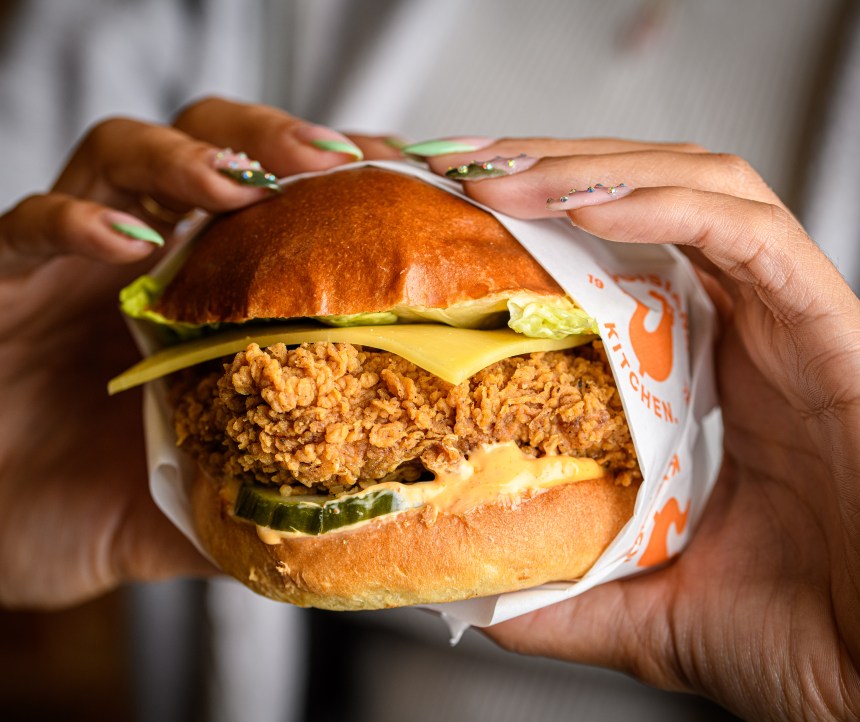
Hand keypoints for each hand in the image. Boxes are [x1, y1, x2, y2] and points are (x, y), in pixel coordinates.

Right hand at [0, 97, 399, 607]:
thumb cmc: (90, 503)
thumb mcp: (201, 503)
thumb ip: (268, 495)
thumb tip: (353, 522)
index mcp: (205, 295)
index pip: (278, 203)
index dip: (340, 180)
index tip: (405, 176)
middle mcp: (144, 261)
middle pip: (209, 148)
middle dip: (273, 141)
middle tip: (333, 160)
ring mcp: (70, 263)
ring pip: (121, 155)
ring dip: (188, 160)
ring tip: (242, 185)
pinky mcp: (1, 285)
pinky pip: (26, 229)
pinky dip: (74, 224)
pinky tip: (125, 246)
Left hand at [416, 138, 859, 718]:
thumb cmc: (804, 640)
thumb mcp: (649, 608)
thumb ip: (571, 593)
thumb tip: (485, 601)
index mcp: (709, 374)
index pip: (625, 256)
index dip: (547, 221)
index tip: (465, 216)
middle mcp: (749, 331)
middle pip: (653, 196)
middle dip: (557, 169)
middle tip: (467, 170)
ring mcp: (791, 321)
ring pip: (699, 189)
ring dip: (595, 170)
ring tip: (502, 178)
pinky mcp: (830, 327)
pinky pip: (749, 235)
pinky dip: (668, 204)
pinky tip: (584, 204)